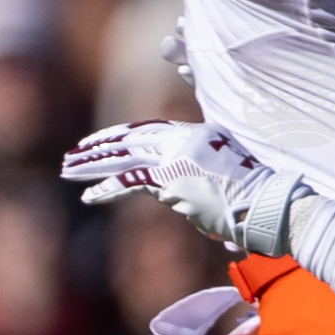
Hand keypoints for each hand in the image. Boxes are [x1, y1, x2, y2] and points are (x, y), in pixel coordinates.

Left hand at [61, 119, 306, 255]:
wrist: (266, 203)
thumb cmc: (254, 197)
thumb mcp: (226, 181)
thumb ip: (199, 183)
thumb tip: (179, 202)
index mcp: (197, 134)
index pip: (149, 131)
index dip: (121, 136)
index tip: (100, 142)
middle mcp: (184, 141)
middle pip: (131, 140)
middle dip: (99, 148)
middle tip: (73, 154)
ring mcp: (176, 158)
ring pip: (125, 157)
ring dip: (93, 164)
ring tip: (68, 169)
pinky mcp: (171, 179)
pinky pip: (132, 182)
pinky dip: (108, 189)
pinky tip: (88, 195)